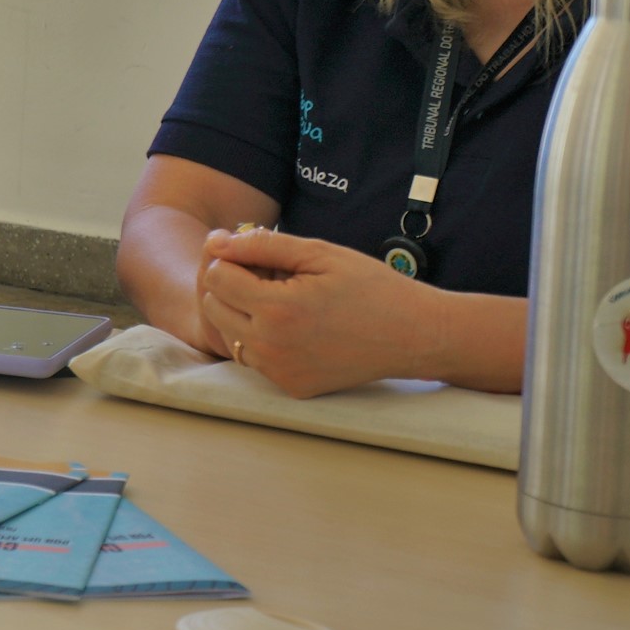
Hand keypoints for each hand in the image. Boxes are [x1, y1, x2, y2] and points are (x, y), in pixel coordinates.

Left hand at [196, 230, 438, 398]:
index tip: (260, 255)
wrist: (415, 335)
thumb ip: (263, 245)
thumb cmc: (372, 287)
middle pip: (213, 307)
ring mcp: (280, 372)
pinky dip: (264, 340)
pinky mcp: (292, 387)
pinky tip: (298, 327)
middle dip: (233, 287)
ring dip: (244, 314)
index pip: (215, 277)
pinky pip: (255, 358)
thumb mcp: (320, 253)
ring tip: (285, 301)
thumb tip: (217, 242)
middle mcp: (272, 347)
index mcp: (277, 310)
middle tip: (271, 277)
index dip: (233, 259)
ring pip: (230, 335)